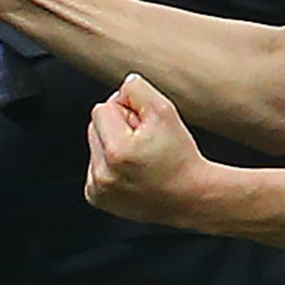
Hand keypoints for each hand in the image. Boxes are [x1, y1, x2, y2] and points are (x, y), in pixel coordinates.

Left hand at [85, 74, 219, 226]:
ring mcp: (98, 188)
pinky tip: (131, 172)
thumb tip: (122, 86)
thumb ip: (137, 89)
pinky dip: (110, 165)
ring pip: (95, 146)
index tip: (144, 127)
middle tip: (144, 143)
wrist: (190, 198)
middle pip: (95, 126)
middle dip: (117, 128)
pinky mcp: (97, 197)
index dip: (126, 112)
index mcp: (117, 152)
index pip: (102, 109)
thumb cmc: (180, 158)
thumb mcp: (164, 111)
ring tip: (139, 159)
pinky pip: (95, 166)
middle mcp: (103, 174)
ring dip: (113, 146)